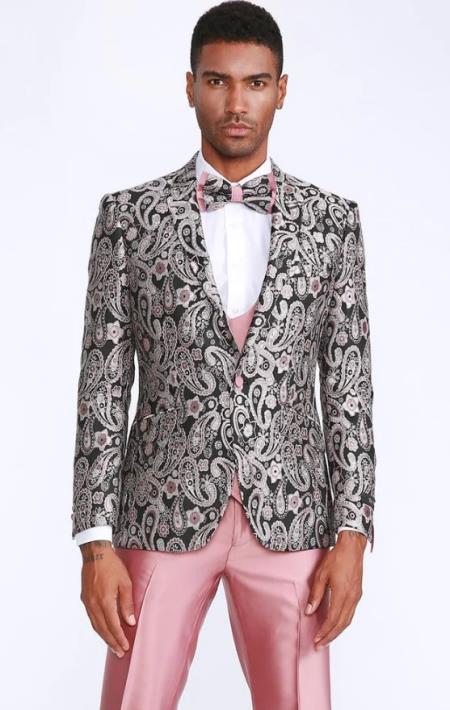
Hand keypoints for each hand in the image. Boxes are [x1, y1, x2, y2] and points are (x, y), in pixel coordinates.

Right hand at [79, 541, 135, 657]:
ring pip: (96, 625)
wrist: (95, 553)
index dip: (119, 638)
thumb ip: (127, 603)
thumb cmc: (112, 566)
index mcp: (105, 601)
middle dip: (112, 642)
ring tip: (113, 646)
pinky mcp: (85, 599)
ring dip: (104, 637)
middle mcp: (94, 604)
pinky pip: (91, 618)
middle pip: (103, 629)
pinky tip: (103, 630)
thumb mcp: (125, 582)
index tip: (126, 647)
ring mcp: (88, 602)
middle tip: (120, 652)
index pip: (113, 626)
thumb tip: (130, 621)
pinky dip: (98, 627)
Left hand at [304, 531, 365, 648]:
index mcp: (342, 595)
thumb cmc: (336, 558)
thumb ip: (315, 594)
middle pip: (341, 624)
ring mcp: (356, 596)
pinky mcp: (357, 593)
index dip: (324, 632)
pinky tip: (336, 623)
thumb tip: (309, 611)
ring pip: (347, 620)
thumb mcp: (321, 575)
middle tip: (320, 645)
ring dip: (337, 631)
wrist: (352, 548)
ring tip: (327, 638)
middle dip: (330, 636)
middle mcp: (351, 599)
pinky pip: (351, 613)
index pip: (332, 620)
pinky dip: (343, 622)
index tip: (316, 640)